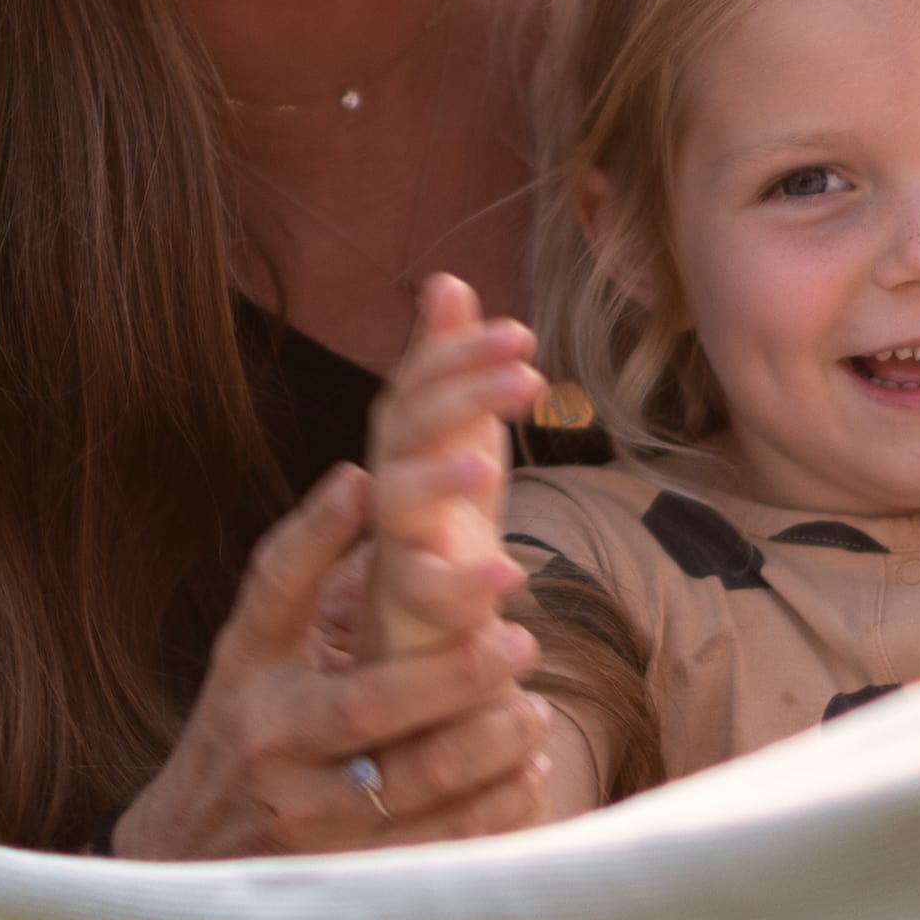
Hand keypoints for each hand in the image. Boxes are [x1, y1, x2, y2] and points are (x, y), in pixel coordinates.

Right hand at [107, 462, 551, 858]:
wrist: (187, 851)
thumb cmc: (238, 721)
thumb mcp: (250, 643)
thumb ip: (301, 564)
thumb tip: (363, 478)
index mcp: (269, 702)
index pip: (343, 659)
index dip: (422, 631)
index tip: (498, 577)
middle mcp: (287, 771)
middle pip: (390, 729)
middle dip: (466, 682)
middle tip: (523, 642)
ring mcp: (319, 834)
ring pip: (422, 795)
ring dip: (493, 752)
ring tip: (533, 712)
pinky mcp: (351, 882)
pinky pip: (437, 851)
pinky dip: (493, 813)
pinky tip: (526, 776)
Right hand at [366, 276, 541, 661]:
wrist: (416, 638)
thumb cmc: (440, 530)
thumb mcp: (455, 443)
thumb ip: (450, 369)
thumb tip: (446, 281)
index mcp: (406, 446)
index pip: (420, 385)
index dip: (461, 355)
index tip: (522, 333)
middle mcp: (392, 489)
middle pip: (406, 430)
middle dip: (460, 395)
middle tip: (528, 371)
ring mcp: (397, 549)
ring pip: (398, 507)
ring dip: (438, 478)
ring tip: (485, 462)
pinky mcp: (415, 612)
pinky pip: (430, 596)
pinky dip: (467, 587)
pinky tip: (513, 573)